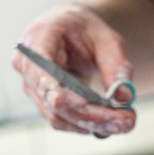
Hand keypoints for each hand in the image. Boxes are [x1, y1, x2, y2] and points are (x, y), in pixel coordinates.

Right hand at [11, 3, 135, 135]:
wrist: (70, 32)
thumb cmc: (84, 29)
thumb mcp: (106, 38)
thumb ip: (116, 65)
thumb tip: (124, 97)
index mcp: (37, 41)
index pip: (41, 73)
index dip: (63, 95)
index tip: (92, 107)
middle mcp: (26, 68)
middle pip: (55, 102)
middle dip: (92, 116)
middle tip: (127, 121)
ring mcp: (32, 88)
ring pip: (59, 118)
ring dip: (93, 125)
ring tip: (125, 122)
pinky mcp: (43, 103)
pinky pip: (64, 121)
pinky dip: (89, 124)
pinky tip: (112, 122)